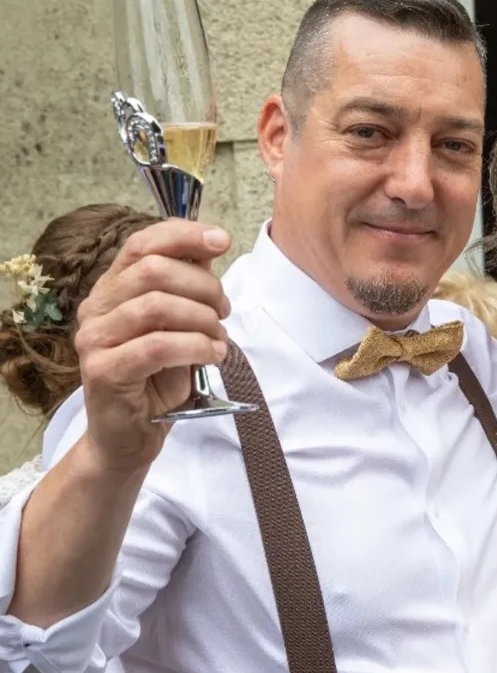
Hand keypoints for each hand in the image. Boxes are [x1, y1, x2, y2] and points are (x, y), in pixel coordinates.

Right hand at [74, 219, 231, 472]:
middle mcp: (96, 307)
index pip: (143, 243)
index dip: (184, 235)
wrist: (130, 437)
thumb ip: (188, 287)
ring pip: (156, 306)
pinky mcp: (103, 371)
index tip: (222, 240)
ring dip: (202, 319)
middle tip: (225, 311)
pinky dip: (195, 346)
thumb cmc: (157, 379)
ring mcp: (95, 339)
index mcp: (113, 288)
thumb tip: (209, 247)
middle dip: (204, 286)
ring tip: (219, 338)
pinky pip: (156, 346)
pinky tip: (213, 354)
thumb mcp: (180, 325)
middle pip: (154, 270)